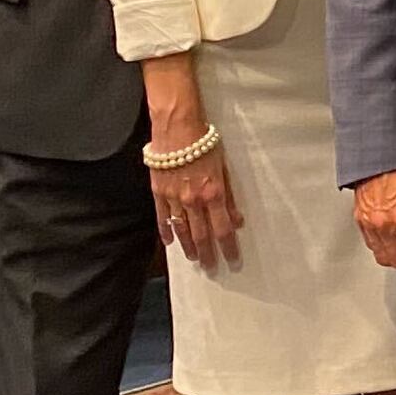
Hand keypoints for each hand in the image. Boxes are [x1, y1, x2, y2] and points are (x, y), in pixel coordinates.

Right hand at [151, 146, 240, 272]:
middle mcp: (193, 200)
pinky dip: (166, 231)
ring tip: (194, 259)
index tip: (233, 261)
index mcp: (213, 194)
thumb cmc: (206, 142)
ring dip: (188, 247)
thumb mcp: (225, 168)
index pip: (223, 229)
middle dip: (207, 254)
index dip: (228, 248)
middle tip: (211, 268)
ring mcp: (173, 198)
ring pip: (181, 230)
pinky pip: (162, 217)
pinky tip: (170, 242)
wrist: (177, 126)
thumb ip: (230, 197)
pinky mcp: (158, 192)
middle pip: (201, 235)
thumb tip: (237, 221)